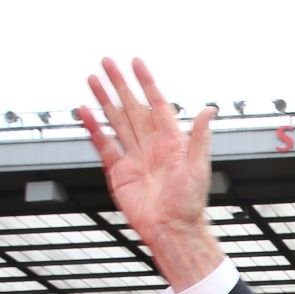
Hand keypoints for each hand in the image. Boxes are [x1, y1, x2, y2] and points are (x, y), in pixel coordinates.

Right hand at [79, 58, 221, 288]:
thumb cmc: (190, 204)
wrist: (172, 230)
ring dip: (105, 100)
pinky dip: (94, 128)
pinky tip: (85, 112)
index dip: (147, 84)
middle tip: (107, 62)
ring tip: (93, 80)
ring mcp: (135, 158)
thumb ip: (199, 137)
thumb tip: (209, 110)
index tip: (136, 63)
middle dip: (120, 85)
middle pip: (133, 108)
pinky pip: (104, 145)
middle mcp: (152, 147)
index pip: (157, 105)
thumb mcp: (198, 167)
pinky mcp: (119, 172)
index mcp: (172, 143)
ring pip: (117, 121)